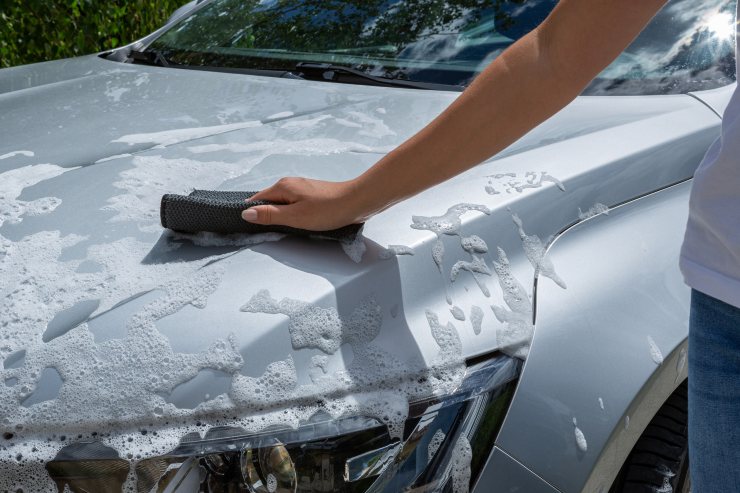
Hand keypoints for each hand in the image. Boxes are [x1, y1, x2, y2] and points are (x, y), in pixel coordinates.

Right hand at [242, 177, 368, 230]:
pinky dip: (292, 214)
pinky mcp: (313, 195)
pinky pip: (294, 204)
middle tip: (266, 232)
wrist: (358, 201)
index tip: (247, 228)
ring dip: (280, 215)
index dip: (251, 213)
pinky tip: (298, 223)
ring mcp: (302, 188)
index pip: (257, 200)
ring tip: (283, 229)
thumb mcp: (295, 216)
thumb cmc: (327, 210)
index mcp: (282, 187)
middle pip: (269, 201)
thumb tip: (245, 213)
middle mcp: (290, 184)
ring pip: (283, 203)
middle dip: (266, 215)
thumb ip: (270, 215)